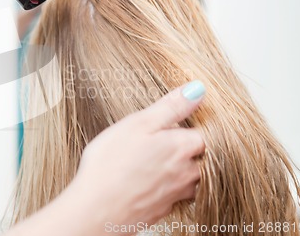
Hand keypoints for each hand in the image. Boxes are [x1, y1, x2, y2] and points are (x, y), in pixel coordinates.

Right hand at [6, 81, 205, 235]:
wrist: (96, 210)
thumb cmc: (112, 164)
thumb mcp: (139, 123)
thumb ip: (171, 107)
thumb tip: (198, 90)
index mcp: (182, 147)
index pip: (203, 134)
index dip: (189, 127)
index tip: (174, 125)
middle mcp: (186, 174)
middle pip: (199, 158)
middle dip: (185, 149)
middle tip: (160, 142)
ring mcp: (175, 195)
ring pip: (189, 180)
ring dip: (178, 171)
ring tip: (153, 163)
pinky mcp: (162, 211)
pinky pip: (172, 196)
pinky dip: (163, 188)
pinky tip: (144, 183)